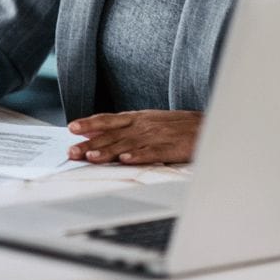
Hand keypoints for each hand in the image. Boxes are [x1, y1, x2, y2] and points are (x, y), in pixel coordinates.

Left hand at [66, 110, 202, 164]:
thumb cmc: (175, 126)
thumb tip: (96, 132)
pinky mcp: (170, 148)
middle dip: (89, 144)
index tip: (71, 128)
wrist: (208, 125)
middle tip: (72, 152)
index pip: (107, 120)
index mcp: (136, 118)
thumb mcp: (147, 121)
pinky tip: (126, 161)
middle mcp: (142, 126)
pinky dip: (138, 156)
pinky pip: (152, 153)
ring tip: (92, 158)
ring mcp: (156, 136)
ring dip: (108, 151)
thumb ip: (123, 127)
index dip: (89, 123)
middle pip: (111, 135)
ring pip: (127, 144)